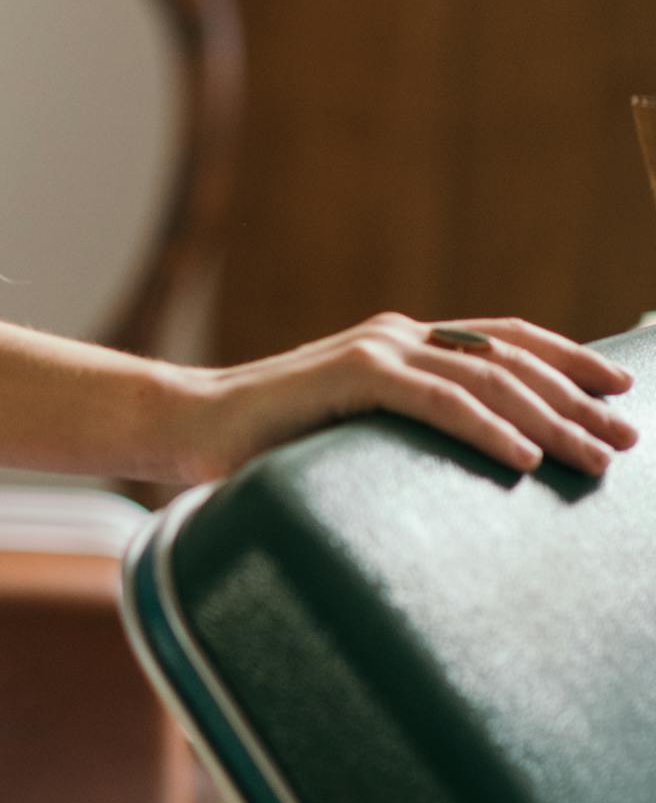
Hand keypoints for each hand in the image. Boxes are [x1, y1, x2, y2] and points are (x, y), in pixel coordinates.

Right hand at [171, 313, 637, 487]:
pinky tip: (522, 457)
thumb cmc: (267, 442)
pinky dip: (486, 427)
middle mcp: (398, 336)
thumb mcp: (355, 432)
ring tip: (593, 457)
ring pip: (486, 379)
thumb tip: (466, 466)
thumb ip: (405, 431)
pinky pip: (437, 401)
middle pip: (510, 359)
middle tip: (625, 440)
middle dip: (576, 400)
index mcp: (403, 344)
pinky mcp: (351, 375)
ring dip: (549, 419)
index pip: (505, 340)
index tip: (621, 386)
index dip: (569, 359)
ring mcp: (375, 350)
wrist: (189, 426)